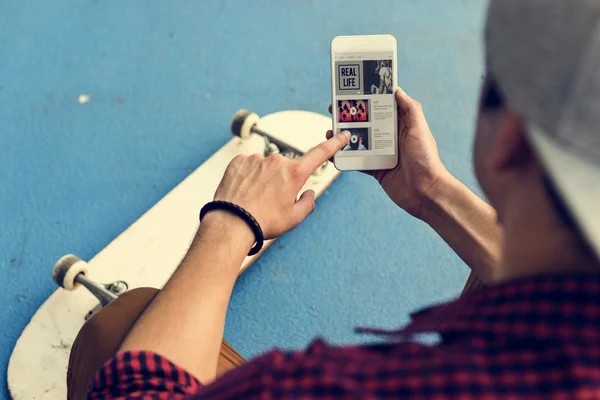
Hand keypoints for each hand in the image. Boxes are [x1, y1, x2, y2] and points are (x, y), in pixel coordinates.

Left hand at [211, 131, 350, 238]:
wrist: (230, 222)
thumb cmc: (264, 222)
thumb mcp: (294, 218)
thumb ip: (308, 203)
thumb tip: (308, 192)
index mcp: (294, 174)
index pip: (320, 154)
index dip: (334, 144)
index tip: (343, 135)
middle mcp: (277, 161)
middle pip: (287, 168)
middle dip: (283, 181)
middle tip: (271, 202)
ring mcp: (256, 159)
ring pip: (266, 167)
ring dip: (264, 179)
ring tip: (254, 199)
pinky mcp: (239, 161)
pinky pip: (249, 166)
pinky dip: (248, 177)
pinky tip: (243, 192)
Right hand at [328, 87, 447, 218]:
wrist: (425, 193)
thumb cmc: (426, 160)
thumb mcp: (420, 130)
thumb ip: (410, 109)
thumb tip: (398, 90)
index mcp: (402, 125)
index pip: (383, 107)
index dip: (369, 98)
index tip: (354, 91)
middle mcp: (390, 138)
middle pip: (367, 122)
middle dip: (350, 116)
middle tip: (334, 110)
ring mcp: (382, 153)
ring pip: (359, 141)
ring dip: (344, 136)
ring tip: (331, 131)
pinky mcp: (376, 169)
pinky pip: (357, 160)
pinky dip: (346, 157)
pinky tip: (335, 153)